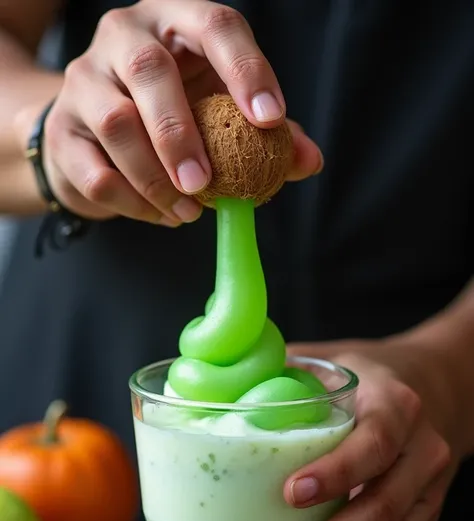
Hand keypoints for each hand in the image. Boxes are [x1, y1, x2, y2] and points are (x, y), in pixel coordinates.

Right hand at [40, 0, 322, 225]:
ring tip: (189, 211)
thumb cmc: (170, 114)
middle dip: (181, 134)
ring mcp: (84, 80)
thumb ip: (266, 134)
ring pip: (116, 123)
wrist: (94, 133)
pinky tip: (161, 215)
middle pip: (148, 69)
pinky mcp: (62, 130)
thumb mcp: (219, 112)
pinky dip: (132, 202)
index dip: (246, 69)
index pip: (214, 24)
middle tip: (205, 184)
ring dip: (155, 179)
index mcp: (175, 23)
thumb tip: (309, 161)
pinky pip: (95, 171)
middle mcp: (124, 37)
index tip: (270, 121)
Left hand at [266, 337, 454, 520]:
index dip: (338, 470)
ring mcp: (426, 494)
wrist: (433, 390)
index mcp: (394, 406)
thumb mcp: (328, 360)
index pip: (375, 441)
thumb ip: (277, 371)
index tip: (291, 494)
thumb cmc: (364, 377)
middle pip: (384, 508)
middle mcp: (420, 453)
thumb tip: (196, 384)